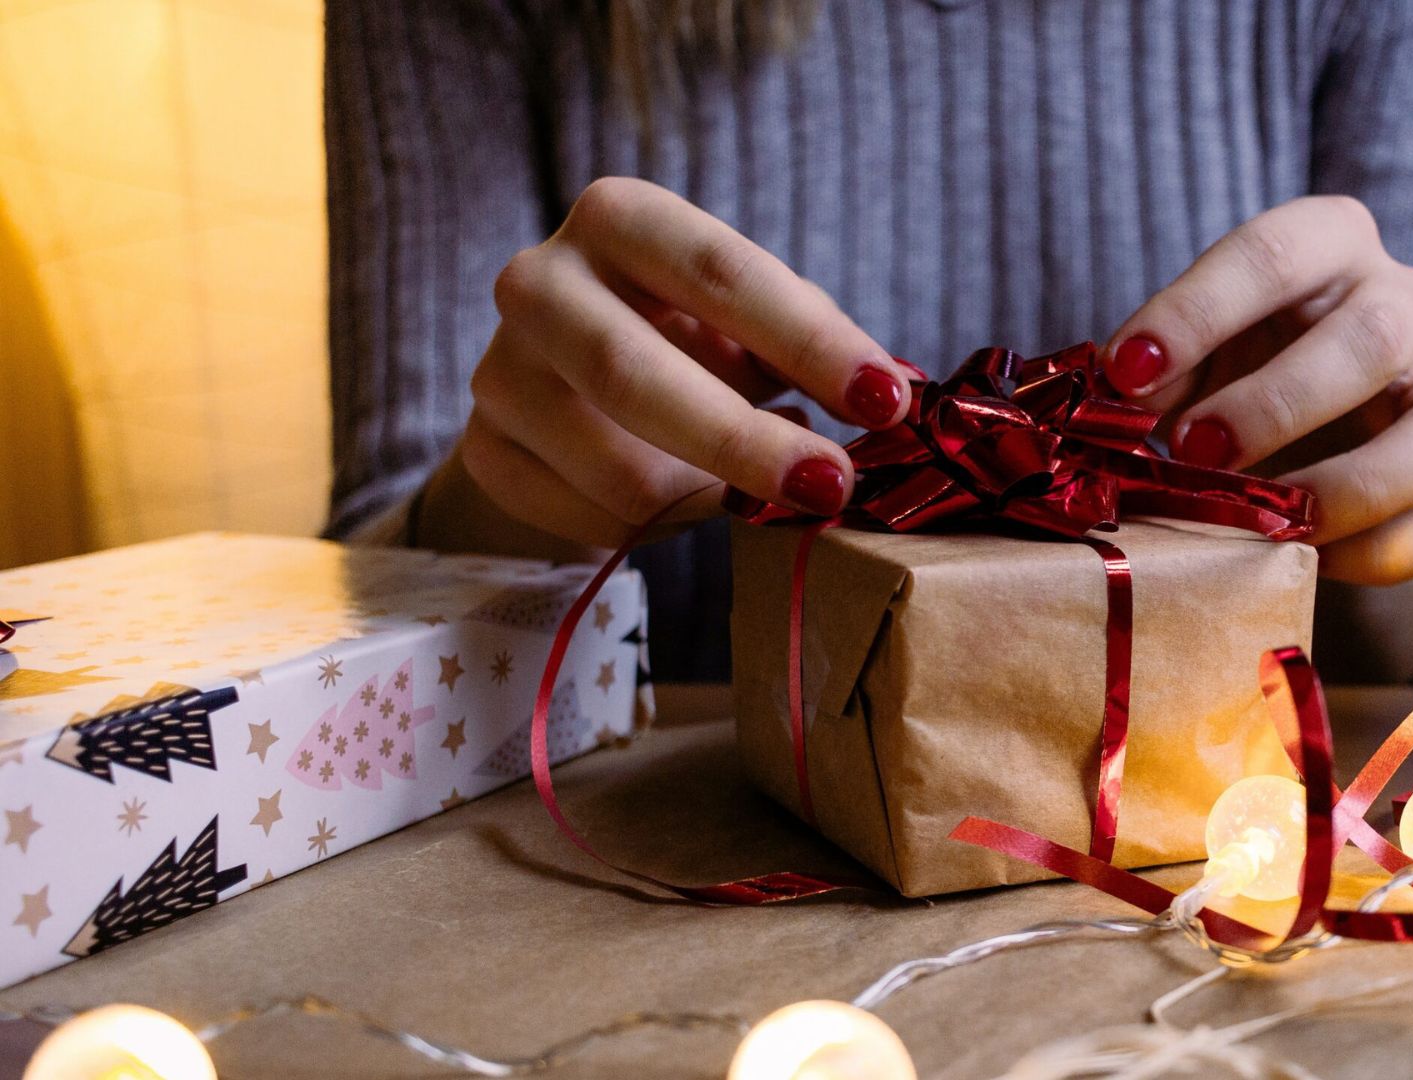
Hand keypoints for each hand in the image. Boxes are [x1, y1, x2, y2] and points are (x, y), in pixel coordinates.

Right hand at [453, 178, 909, 550]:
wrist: (572, 390)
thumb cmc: (688, 338)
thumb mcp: (749, 318)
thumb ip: (810, 343)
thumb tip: (890, 394)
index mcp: (619, 219)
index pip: (718, 272)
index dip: (808, 339)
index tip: (885, 400)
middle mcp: (539, 281)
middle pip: (632, 374)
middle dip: (744, 441)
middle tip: (832, 486)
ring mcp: (499, 371)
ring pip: (615, 471)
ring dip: (708, 498)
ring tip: (751, 491)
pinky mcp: (485, 452)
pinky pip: (590, 520)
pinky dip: (658, 528)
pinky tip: (680, 501)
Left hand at [1102, 196, 1412, 586]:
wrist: (1303, 433)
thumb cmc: (1230, 371)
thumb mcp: (1186, 356)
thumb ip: (1154, 371)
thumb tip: (1114, 401)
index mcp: (1327, 243)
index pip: (1273, 253)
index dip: (1197, 312)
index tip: (1127, 370)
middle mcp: (1401, 300)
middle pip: (1373, 333)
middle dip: (1278, 401)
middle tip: (1196, 451)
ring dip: (1350, 484)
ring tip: (1267, 520)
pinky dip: (1378, 549)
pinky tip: (1306, 558)